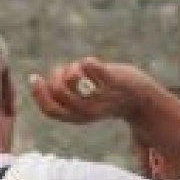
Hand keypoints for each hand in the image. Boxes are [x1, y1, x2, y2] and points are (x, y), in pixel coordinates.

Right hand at [28, 57, 154, 126]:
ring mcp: (102, 96)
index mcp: (79, 117)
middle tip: (63, 70)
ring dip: (72, 68)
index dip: (38, 94)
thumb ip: (68, 94)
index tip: (35, 77)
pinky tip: (91, 63)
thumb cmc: (110, 98)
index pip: (50, 110)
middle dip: (54, 78)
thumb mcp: (85, 102)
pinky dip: (88, 62)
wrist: (144, 100)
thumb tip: (46, 77)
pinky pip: (94, 68)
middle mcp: (89, 110)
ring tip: (81, 66)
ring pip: (73, 79)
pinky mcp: (116, 82)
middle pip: (59, 93)